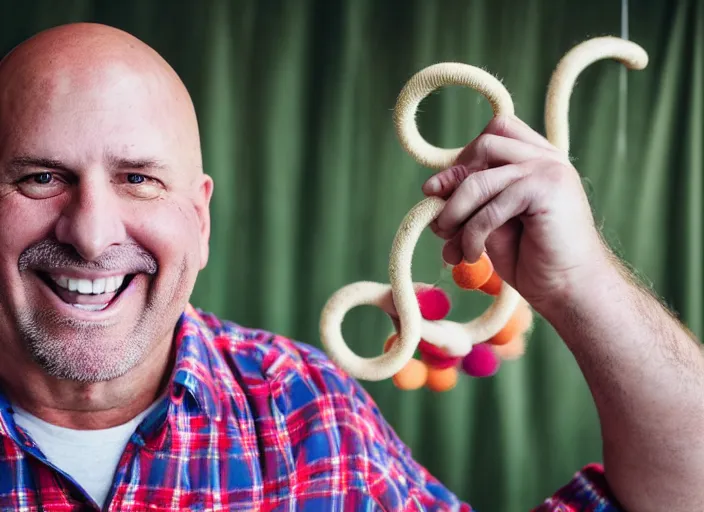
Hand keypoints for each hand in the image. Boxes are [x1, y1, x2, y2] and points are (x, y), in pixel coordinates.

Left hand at [424, 115, 610, 308]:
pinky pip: (490, 206)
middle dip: (454, 182)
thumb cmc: (533, 260)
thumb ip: (470, 199)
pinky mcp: (547, 189)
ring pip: (479, 178)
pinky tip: (471, 255)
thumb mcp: (491, 222)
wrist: (570, 290)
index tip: (437, 191)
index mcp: (536, 158)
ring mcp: (549, 170)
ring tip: (451, 244)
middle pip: (484, 144)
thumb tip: (431, 187)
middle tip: (444, 221)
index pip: (493, 133)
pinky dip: (472, 233)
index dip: (462, 159)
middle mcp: (545, 157)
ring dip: (455, 213)